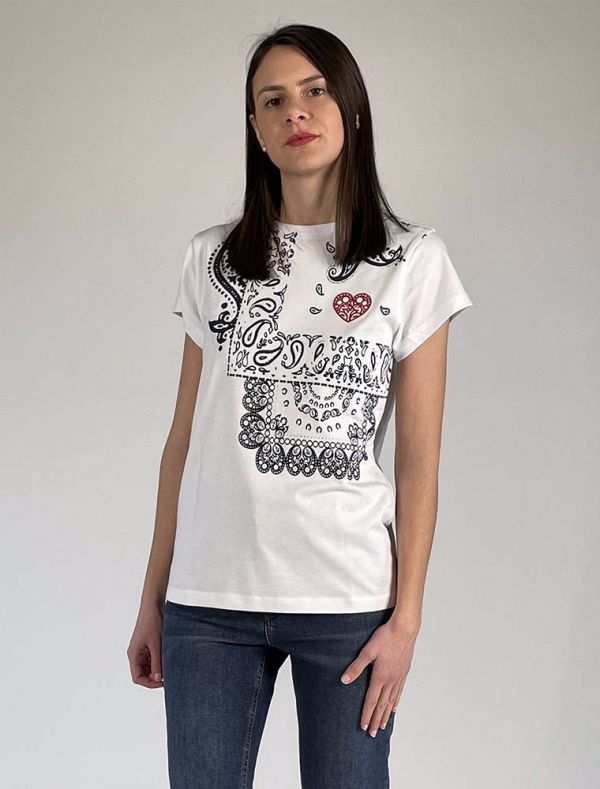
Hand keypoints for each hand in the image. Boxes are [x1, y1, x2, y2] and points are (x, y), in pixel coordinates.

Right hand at [127, 600, 164, 688]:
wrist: (154, 604)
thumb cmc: (152, 621)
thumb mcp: (156, 644)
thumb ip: (157, 662)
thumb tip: (158, 679)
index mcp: (133, 655)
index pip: (137, 677)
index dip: (149, 683)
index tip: (162, 682)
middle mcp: (136, 653)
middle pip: (143, 673)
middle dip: (154, 676)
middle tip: (168, 675)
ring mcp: (142, 649)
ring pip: (149, 666)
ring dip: (158, 667)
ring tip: (169, 665)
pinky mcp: (148, 644)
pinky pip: (153, 657)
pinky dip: (160, 660)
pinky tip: (168, 657)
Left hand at [340, 617, 417, 735]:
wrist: (404, 629)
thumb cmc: (386, 637)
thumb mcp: (367, 651)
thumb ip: (356, 667)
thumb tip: (344, 680)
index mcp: (380, 677)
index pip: (371, 701)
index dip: (366, 715)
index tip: (363, 727)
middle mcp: (390, 680)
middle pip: (382, 705)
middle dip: (376, 720)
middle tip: (372, 733)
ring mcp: (398, 677)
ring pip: (391, 701)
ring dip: (386, 715)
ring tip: (382, 726)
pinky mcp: (404, 672)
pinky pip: (399, 692)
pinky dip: (395, 702)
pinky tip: (394, 708)